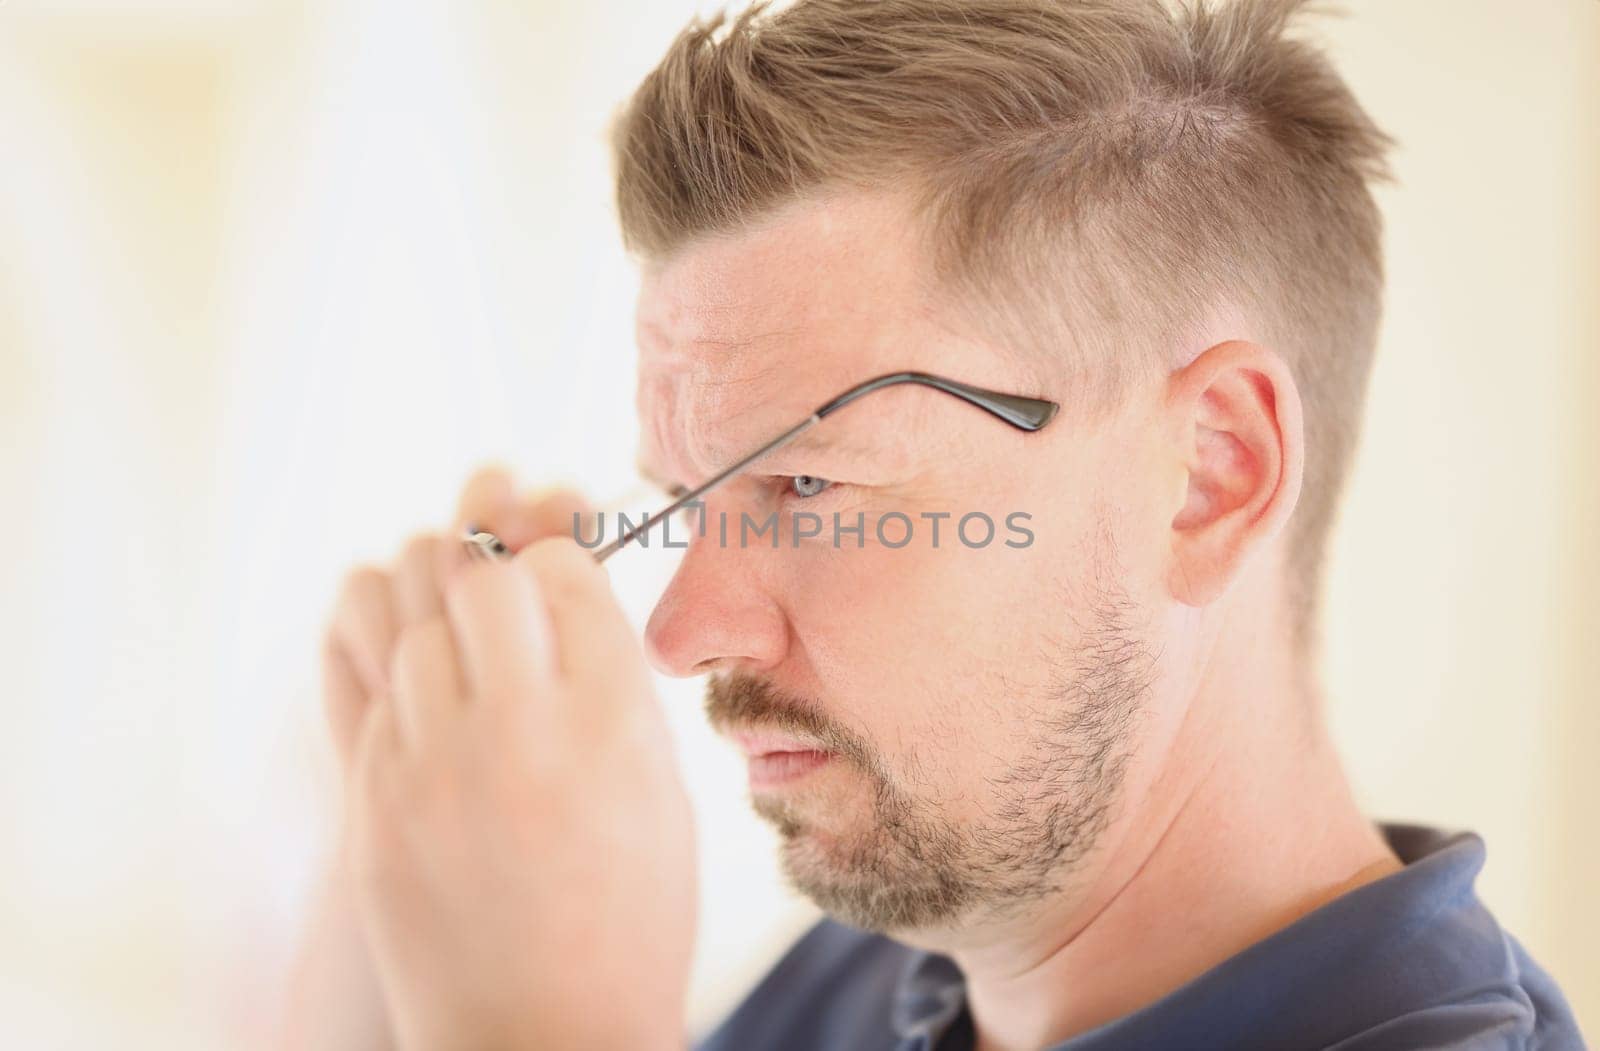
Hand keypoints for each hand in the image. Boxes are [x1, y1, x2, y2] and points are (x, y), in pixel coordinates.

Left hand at [331, 470, 695, 1050]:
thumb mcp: (659, 787)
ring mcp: (428, 763)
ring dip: (436, 588)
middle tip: (505, 540)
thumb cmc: (627, 914)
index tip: (563, 558)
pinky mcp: (368, 797)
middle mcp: (515, 731)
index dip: (562, 546)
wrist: (540, 1033)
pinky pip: (354, 667)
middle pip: (480, 572)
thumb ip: (612, 676)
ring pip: (406, 608)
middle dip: (497, 545)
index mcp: (611, 724)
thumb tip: (563, 570)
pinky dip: (380, 634)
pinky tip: (401, 631)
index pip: (563, 569)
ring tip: (458, 594)